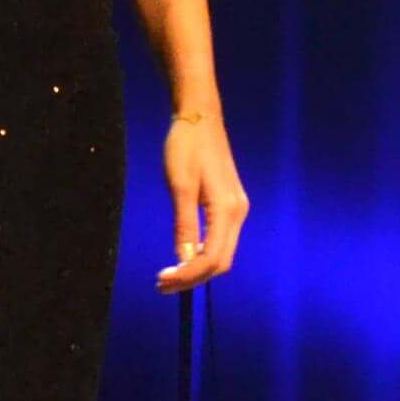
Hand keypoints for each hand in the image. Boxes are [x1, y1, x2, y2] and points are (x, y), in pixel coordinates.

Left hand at [153, 110, 246, 290]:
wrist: (200, 116)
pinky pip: (220, 239)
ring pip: (222, 253)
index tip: (161, 281)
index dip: (188, 276)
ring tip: (169, 274)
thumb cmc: (186, 146)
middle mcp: (238, 212)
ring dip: (197, 268)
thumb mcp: (180, 186)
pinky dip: (203, 254)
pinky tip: (184, 255)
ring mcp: (236, 208)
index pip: (212, 258)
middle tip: (161, 284)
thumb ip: (184, 225)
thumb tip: (183, 260)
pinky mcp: (230, 204)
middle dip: (192, 278)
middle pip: (221, 261)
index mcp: (227, 209)